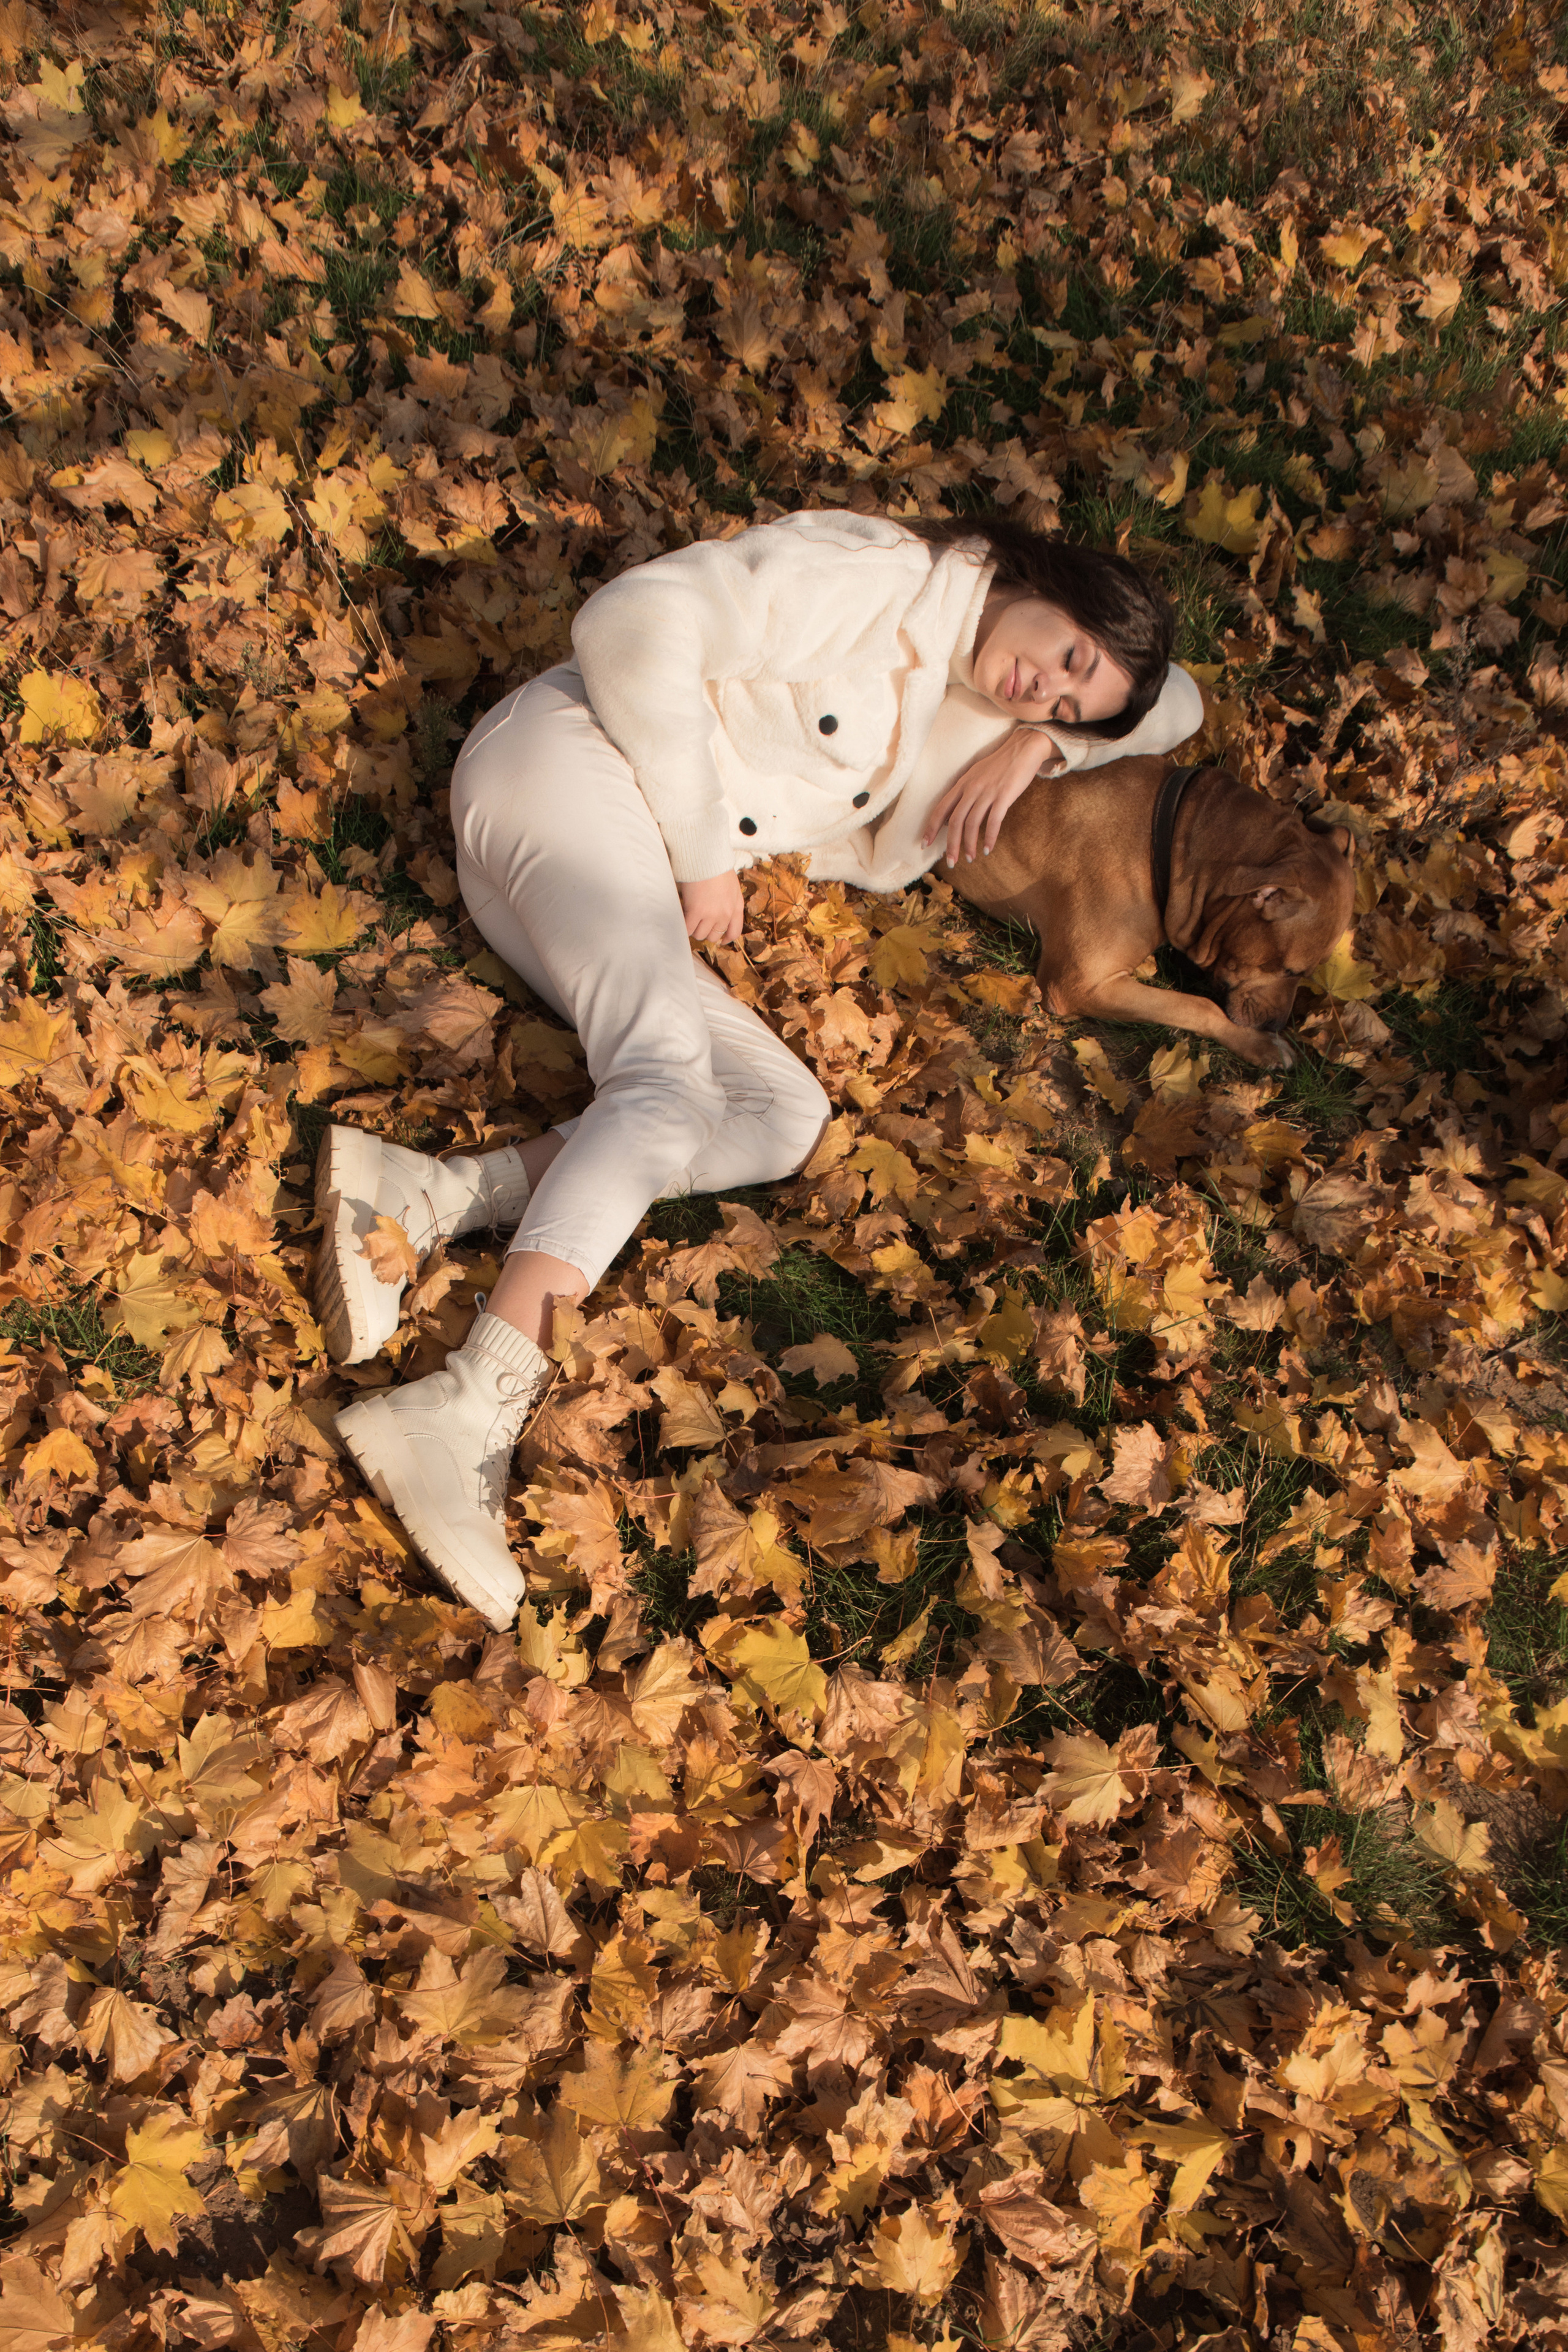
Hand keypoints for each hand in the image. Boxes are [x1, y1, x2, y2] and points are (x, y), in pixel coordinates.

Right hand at [679, 871, 745, 943]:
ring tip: (688, 917)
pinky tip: (681, 917)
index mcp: (736, 906)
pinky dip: (683, 925)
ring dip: (693, 928)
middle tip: (697, 921)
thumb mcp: (732, 886)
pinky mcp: (696, 911)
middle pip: (714, 936)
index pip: (734, 932)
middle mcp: (725, 913)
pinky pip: (688, 928)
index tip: (720, 939)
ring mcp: (711, 914)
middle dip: (705, 930)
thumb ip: (730, 901)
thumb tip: (720, 913)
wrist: (707, 857)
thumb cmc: (716, 866)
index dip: (726, 938)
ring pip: (700, 934)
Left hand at [923, 730, 1060, 867]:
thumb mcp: (975, 776)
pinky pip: (993, 821)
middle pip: (954, 821)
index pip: (940, 808)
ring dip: (969, 844)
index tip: (924, 844)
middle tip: (950, 862)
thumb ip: (963, 795)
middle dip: (950, 844)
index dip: (931, 827)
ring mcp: (987, 792)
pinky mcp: (1004, 795)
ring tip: (969, 859)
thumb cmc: (1000, 765)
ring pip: (972, 823)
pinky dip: (989, 837)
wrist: (1023, 748)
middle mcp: (971, 788)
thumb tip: (951, 818)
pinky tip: (988, 849)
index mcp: (962, 784)